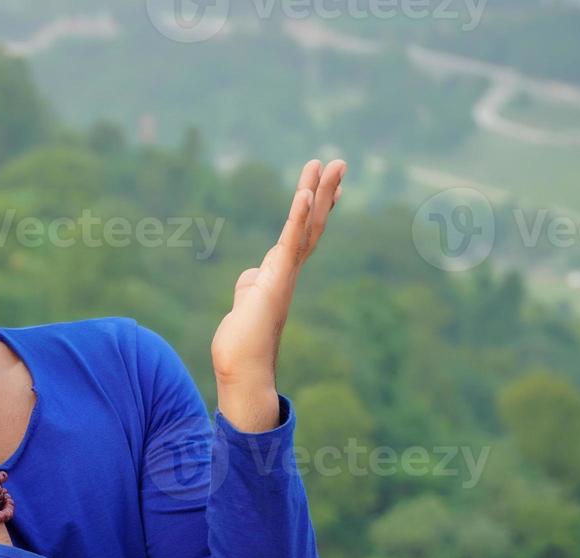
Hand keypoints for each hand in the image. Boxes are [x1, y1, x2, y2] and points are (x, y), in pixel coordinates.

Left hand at [212, 159, 343, 428]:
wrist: (243, 372)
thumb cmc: (241, 347)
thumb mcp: (243, 307)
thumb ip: (250, 286)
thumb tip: (252, 274)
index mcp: (278, 276)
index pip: (298, 236)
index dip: (309, 210)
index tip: (319, 186)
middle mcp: (287, 273)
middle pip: (310, 225)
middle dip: (324, 193)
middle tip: (338, 163)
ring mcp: (285, 276)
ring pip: (305, 227)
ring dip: (317, 193)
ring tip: (329, 163)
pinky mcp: (277, 281)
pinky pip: (289, 242)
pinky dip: (297, 217)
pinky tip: (305, 192)